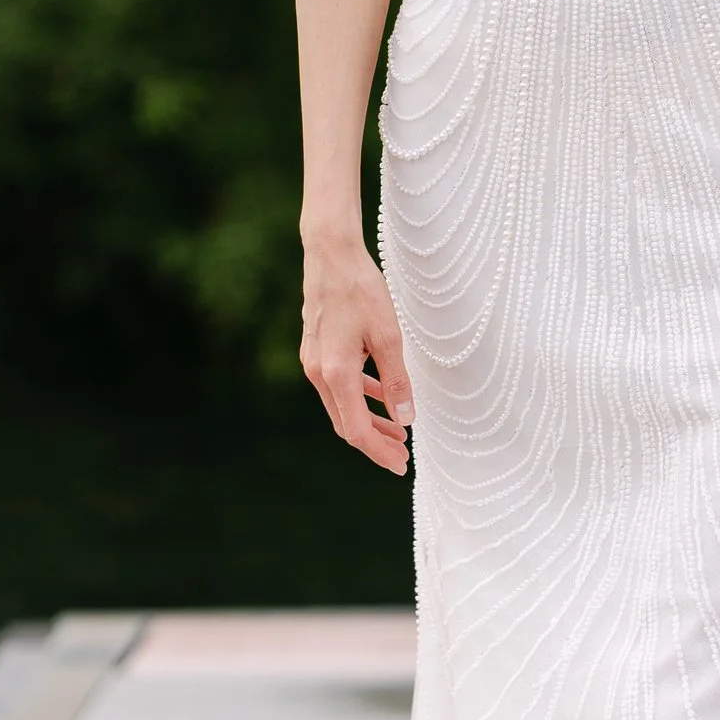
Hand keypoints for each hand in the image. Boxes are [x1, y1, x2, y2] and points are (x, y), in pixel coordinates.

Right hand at [301, 236, 415, 470]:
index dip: (378, 452)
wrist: (331, 255)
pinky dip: (361, 396)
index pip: (355, 430)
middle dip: (375, 442)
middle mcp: (318, 373)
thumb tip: (406, 419)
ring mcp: (314, 361)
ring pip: (342, 405)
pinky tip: (382, 396)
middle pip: (346, 423)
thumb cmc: (361, 290)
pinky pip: (339, 385)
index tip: (400, 465)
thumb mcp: (388, 336)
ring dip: (370, 420)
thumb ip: (397, 381)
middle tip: (403, 455)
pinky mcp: (317, 350)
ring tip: (399, 431)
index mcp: (335, 373)